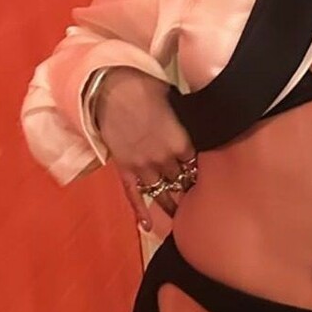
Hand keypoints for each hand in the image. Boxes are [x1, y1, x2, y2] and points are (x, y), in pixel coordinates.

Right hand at [93, 68, 197, 229]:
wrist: (109, 85)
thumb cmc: (143, 86)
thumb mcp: (174, 101)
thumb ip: (184, 120)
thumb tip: (196, 122)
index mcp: (182, 143)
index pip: (196, 166)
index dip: (198, 170)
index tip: (203, 176)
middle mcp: (165, 160)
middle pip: (181, 181)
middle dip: (186, 187)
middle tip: (193, 197)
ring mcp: (143, 167)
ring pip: (161, 193)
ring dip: (170, 204)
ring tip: (179, 215)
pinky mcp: (125, 169)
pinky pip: (134, 196)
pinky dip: (140, 211)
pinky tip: (146, 226)